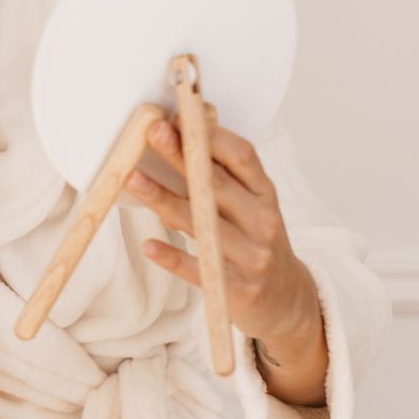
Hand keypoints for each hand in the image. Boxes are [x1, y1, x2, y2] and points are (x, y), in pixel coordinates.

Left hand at [124, 113, 323, 356]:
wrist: (285, 300)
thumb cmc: (255, 243)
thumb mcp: (251, 208)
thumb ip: (221, 180)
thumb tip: (179, 142)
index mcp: (266, 195)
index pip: (243, 157)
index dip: (212, 135)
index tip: (180, 118)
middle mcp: (263, 222)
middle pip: (217, 184)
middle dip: (182, 156)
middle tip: (153, 133)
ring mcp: (252, 257)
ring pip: (201, 224)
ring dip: (162, 199)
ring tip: (133, 179)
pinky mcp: (237, 290)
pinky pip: (198, 269)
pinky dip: (171, 256)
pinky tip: (149, 245)